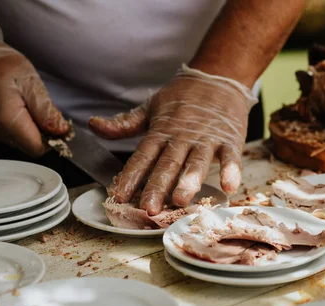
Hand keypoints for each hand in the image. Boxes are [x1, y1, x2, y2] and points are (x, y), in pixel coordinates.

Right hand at [0, 43, 70, 155]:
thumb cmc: (3, 65)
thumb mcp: (29, 81)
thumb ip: (45, 108)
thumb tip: (61, 130)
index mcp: (6, 118)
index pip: (36, 147)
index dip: (51, 139)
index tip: (58, 126)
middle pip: (28, 146)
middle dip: (41, 132)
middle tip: (40, 109)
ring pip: (20, 141)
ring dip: (29, 128)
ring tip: (25, 105)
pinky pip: (10, 135)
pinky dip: (18, 125)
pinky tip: (16, 109)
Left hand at [89, 64, 256, 214]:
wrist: (218, 78)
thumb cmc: (183, 98)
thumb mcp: (151, 107)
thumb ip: (125, 123)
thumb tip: (93, 125)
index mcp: (161, 132)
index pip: (143, 157)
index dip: (131, 176)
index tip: (120, 196)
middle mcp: (183, 137)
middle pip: (168, 164)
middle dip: (158, 187)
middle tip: (150, 209)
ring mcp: (207, 139)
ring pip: (197, 162)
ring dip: (190, 181)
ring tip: (182, 200)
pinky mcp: (230, 140)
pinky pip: (231, 157)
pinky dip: (231, 171)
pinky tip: (229, 187)